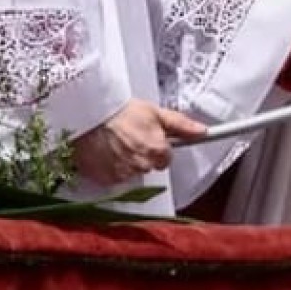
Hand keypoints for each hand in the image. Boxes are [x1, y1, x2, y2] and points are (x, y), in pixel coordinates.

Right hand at [72, 99, 207, 184]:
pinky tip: (104, 151)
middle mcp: (141, 166)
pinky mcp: (104, 178)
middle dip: (142, 153)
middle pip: (148, 166)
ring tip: (114, 142)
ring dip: (125, 161)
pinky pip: (112, 177)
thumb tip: (202, 131)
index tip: (148, 137)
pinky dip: (109, 166)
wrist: (88, 113)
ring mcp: (121, 174)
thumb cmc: (120, 111)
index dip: (158, 147)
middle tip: (129, 136)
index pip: (166, 158)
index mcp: (157, 151)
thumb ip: (181, 125)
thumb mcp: (155, 112)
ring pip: (130, 172)